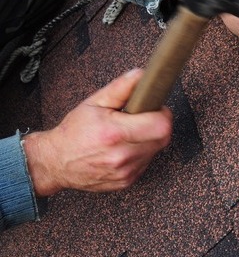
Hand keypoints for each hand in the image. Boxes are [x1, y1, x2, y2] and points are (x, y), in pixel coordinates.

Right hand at [23, 69, 172, 196]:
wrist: (56, 163)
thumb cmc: (75, 131)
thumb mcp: (94, 102)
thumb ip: (120, 87)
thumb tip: (140, 74)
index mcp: (114, 133)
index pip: (161, 125)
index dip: (162, 113)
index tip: (155, 107)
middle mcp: (122, 156)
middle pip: (163, 138)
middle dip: (158, 124)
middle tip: (144, 118)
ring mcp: (125, 172)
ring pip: (156, 150)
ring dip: (150, 139)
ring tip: (131, 132)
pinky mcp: (127, 181)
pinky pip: (147, 162)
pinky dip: (142, 153)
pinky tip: (126, 146)